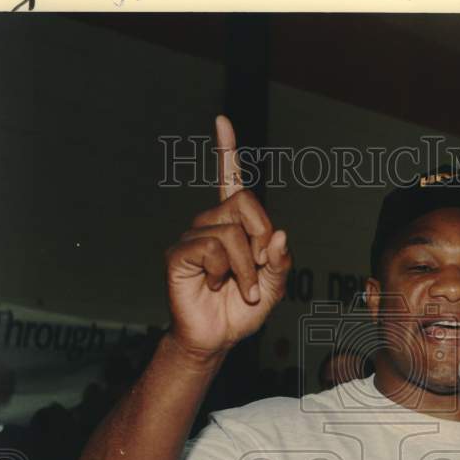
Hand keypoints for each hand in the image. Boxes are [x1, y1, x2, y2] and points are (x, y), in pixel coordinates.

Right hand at [165, 115, 290, 357]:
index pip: (231, 180)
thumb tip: (278, 235)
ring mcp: (193, 238)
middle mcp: (211, 224)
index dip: (227, 150)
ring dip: (245, 269)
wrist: (217, 339)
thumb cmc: (242, 311)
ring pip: (232, 232)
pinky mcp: (178, 255)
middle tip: (257, 270)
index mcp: (234, 225)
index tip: (222, 121)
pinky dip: (225, 271)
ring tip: (239, 290)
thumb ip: (280, 262)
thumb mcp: (274, 288)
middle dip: (261, 239)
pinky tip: (216, 285)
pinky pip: (212, 248)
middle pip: (245, 203)